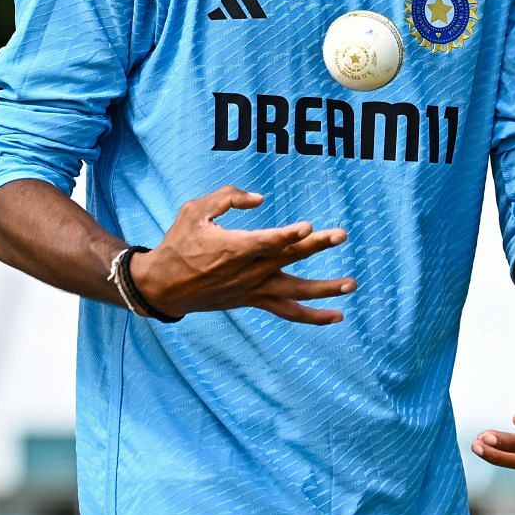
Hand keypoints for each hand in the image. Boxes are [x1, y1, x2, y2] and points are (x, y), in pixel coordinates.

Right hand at [131, 185, 354, 324]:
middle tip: (341, 234)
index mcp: (233, 248)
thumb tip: (259, 199)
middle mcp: (248, 271)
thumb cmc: (179, 244)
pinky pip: (287, 311)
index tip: (307, 226)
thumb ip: (228, 197)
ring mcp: (253, 289)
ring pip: (295, 292)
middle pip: (288, 258)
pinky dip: (312, 317)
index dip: (287, 235)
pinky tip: (336, 316)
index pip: (266, 242)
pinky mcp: (254, 300)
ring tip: (351, 284)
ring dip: (325, 289)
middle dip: (316, 245)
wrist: (164, 286)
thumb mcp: (194, 211)